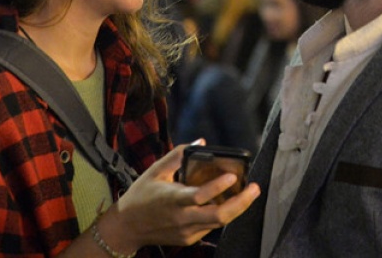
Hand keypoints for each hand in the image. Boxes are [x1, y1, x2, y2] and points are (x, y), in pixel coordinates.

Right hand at [98, 145, 259, 252]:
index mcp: (173, 199)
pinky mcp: (189, 239)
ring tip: (249, 193)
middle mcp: (182, 218)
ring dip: (237, 208)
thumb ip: (178, 154)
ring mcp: (187, 231)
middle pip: (219, 216)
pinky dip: (223, 214)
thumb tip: (201, 141)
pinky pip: (211, 226)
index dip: (218, 186)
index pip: (200, 196)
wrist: (126, 228)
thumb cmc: (141, 195)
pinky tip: (230, 202)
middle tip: (255, 188)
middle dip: (242, 203)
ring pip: (219, 223)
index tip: (233, 176)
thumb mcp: (155, 170)